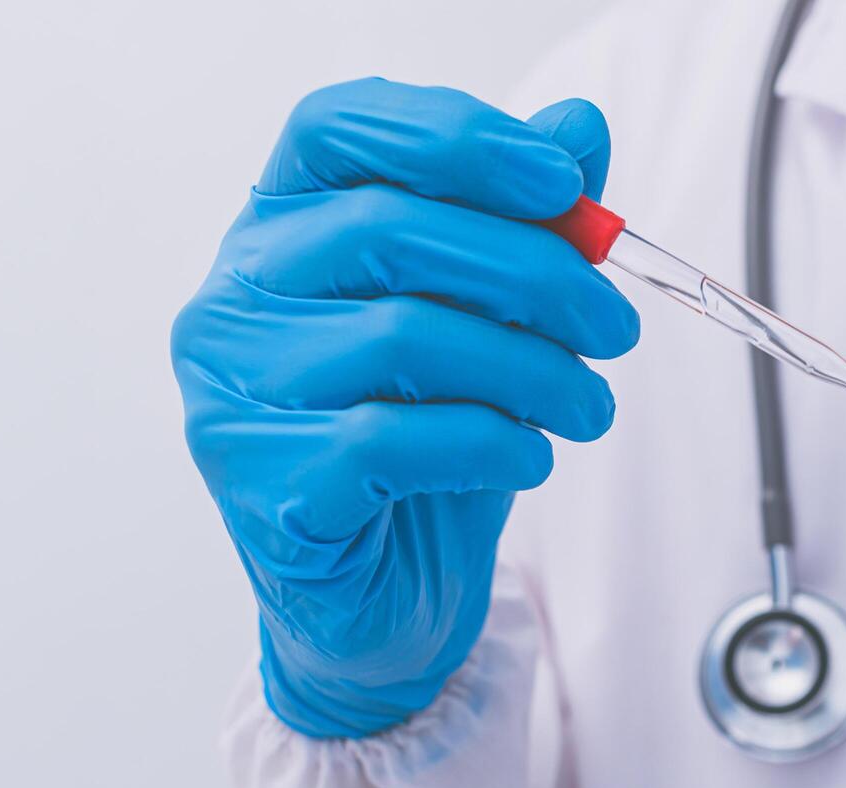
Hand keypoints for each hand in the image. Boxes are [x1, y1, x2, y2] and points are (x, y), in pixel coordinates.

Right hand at [173, 78, 636, 737]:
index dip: (452, 134)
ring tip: (588, 407)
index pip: (335, 126)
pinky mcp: (264, 487)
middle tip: (613, 326)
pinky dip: (490, 442)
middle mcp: (232, 299)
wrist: (379, 603)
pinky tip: (529, 459)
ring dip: (532, 369)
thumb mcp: (485, 324)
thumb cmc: (421, 446)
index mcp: (276, 230)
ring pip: (402, 336)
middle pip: (386, 227)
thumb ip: (522, 223)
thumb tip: (579, 129)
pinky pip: (394, 439)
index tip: (563, 181)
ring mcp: (233, 394)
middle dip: (532, 270)